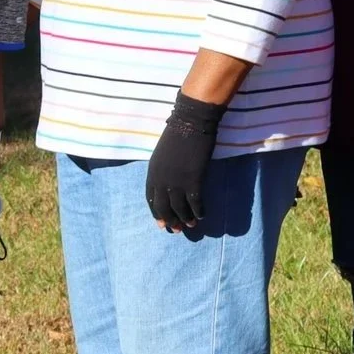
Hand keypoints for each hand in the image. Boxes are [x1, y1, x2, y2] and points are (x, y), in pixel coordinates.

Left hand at [145, 92, 226, 231]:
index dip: (156, 212)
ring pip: (179, 208)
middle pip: (163, 207)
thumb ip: (162, 171)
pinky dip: (198, 212)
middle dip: (170, 220)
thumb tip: (167, 185)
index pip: (150, 199)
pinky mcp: (193, 180)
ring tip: (191, 225)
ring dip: (185, 219)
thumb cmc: (177, 135)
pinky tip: (202, 216)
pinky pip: (195, 203)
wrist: (190, 123)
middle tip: (176, 230)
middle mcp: (161, 180)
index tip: (161, 223)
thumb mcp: (162, 155)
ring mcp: (176, 181)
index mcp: (152, 173)